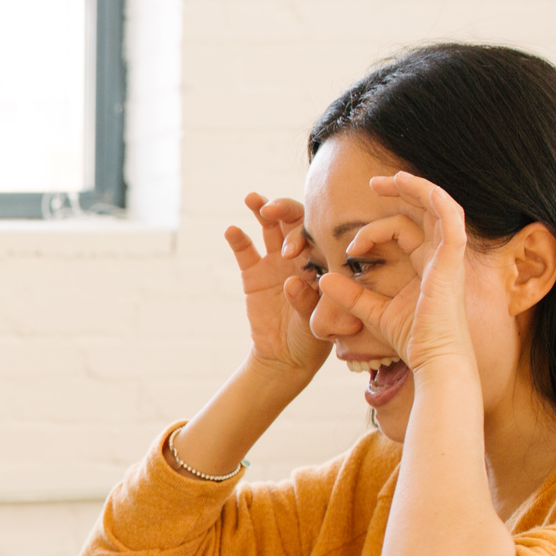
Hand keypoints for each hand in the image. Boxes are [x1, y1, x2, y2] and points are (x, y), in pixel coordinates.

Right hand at [223, 192, 329, 379]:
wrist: (285, 356)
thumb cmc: (312, 339)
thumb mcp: (315, 323)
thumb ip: (306, 301)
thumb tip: (291, 283)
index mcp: (324, 261)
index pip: (320, 235)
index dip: (308, 232)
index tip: (296, 245)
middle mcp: (302, 255)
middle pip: (295, 222)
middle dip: (285, 210)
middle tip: (272, 209)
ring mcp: (276, 261)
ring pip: (271, 228)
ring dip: (263, 210)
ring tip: (253, 199)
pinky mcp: (253, 273)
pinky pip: (245, 251)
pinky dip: (238, 240)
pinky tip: (231, 230)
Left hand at [317, 172, 474, 375]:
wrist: (433, 358)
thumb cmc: (410, 339)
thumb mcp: (372, 311)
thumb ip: (350, 294)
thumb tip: (323, 278)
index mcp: (425, 265)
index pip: (403, 231)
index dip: (373, 231)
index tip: (349, 249)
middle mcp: (440, 256)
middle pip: (424, 211)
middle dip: (400, 192)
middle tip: (372, 183)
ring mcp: (450, 255)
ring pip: (437, 207)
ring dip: (414, 188)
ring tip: (389, 179)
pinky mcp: (454, 258)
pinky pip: (450, 217)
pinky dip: (435, 198)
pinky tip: (415, 187)